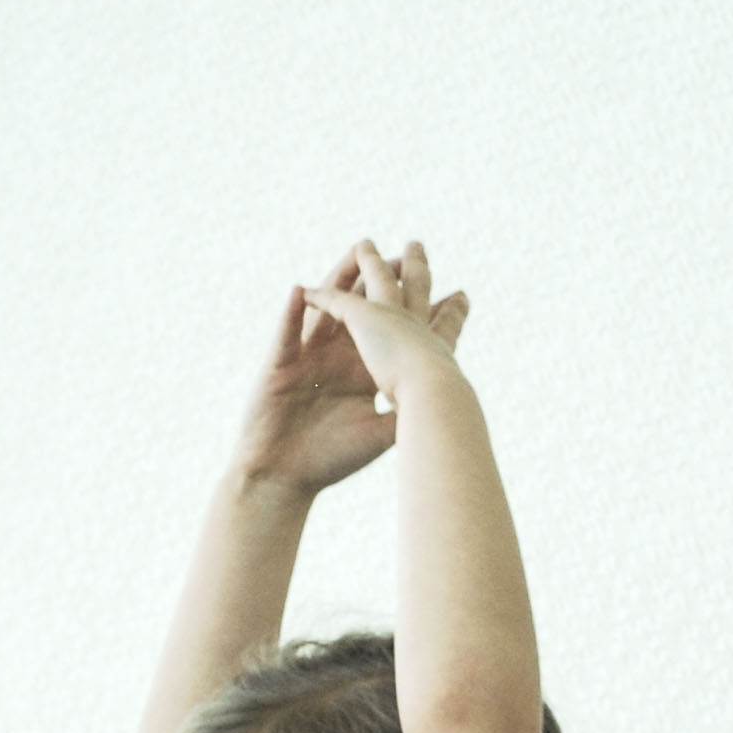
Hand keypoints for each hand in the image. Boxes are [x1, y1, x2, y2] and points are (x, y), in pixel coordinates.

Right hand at [231, 247, 472, 496]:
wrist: (285, 478)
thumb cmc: (330, 461)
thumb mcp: (380, 436)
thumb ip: (407, 412)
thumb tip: (446, 399)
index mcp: (364, 373)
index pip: (395, 335)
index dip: (418, 311)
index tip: (452, 291)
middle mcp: (338, 359)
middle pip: (363, 311)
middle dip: (380, 281)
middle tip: (403, 253)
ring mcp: (308, 358)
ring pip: (325, 311)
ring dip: (337, 282)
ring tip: (353, 255)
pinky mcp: (280, 367)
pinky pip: (287, 334)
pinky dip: (292, 313)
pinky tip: (300, 291)